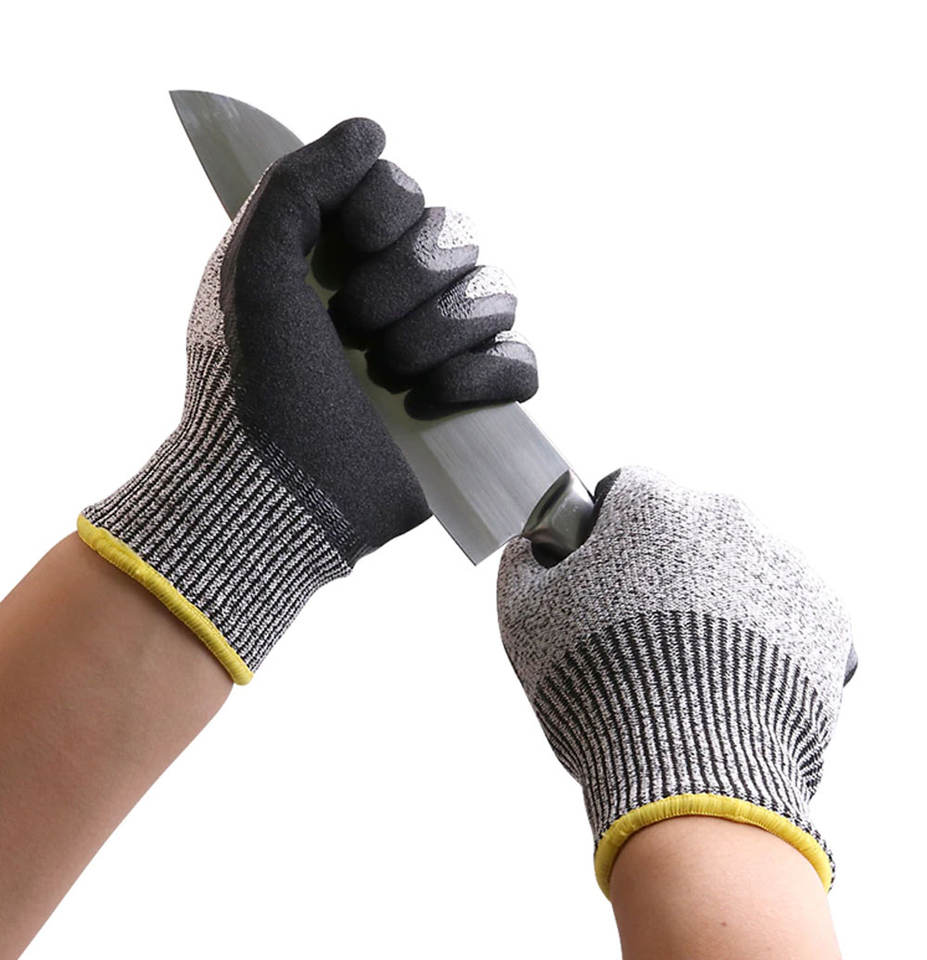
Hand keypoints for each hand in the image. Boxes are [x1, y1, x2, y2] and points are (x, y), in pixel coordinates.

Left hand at [79, 119, 535, 683]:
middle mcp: (395, 296)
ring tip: (385, 379)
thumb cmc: (253, 385)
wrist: (278, 495)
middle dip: (402, 286)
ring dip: (436, 334)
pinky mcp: (470, 408)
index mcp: (343, 259)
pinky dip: (481, 379)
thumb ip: (300, 181)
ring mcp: (439, 352)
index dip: (385, 214)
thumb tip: (371, 130)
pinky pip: (522, 363)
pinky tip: (426, 406)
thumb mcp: (251, 266)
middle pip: (456, 237)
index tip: (339, 258)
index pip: (406, 191)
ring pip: (497, 294)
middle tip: (349, 334)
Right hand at [497, 466, 852, 893]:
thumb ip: (521, 563)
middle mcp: (725, 517)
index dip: (606, 529)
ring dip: (719, 595)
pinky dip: (766, 633)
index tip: (600, 570)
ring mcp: (783, 564)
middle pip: (688, 524)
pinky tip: (735, 677)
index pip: (625, 489)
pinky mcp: (825, 615)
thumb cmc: (596, 688)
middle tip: (646, 627)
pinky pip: (787, 609)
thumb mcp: (524, 619)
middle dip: (666, 561)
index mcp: (652, 504)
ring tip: (694, 662)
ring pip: (741, 564)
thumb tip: (529, 546)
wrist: (688, 775)